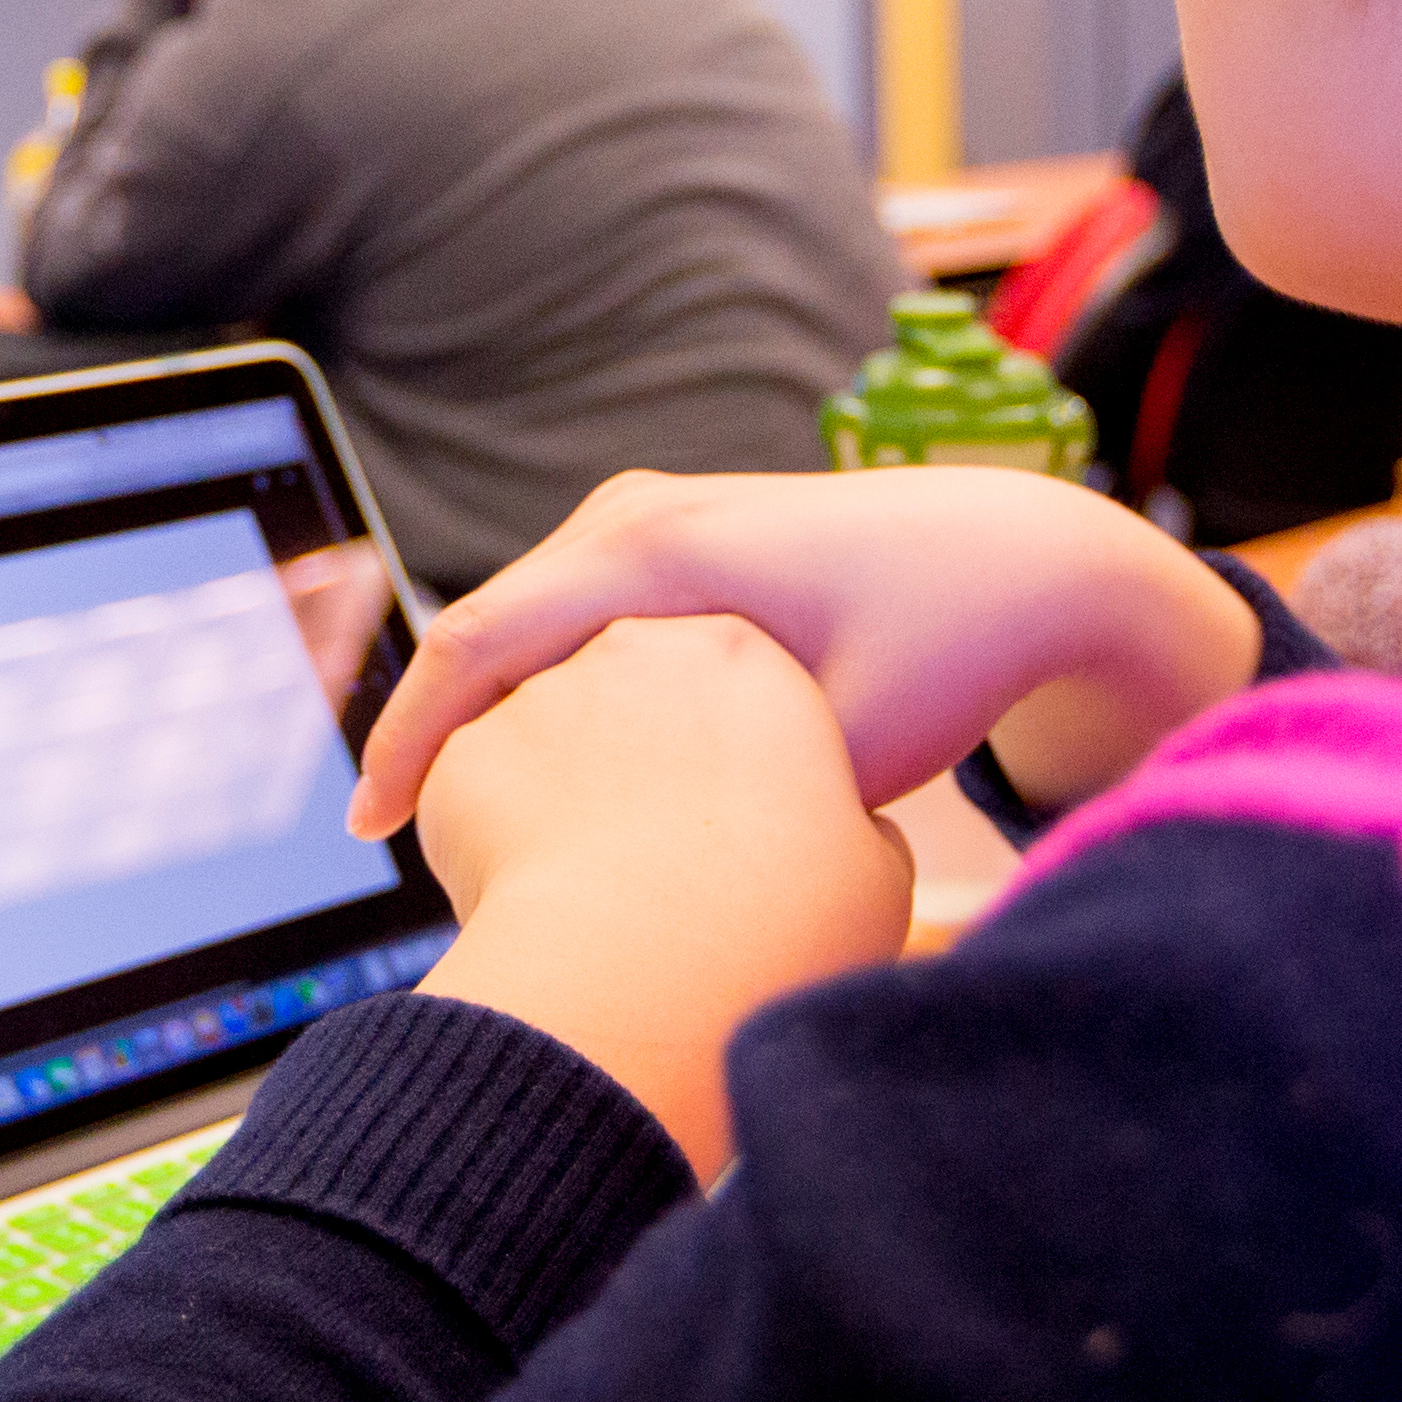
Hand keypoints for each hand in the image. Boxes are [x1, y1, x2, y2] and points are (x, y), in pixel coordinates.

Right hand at [354, 465, 1261, 841]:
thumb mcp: (838, 745)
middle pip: (485, 630)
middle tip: (420, 857)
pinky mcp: (681, 538)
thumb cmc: (947, 649)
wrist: (1027, 560)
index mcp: (657, 555)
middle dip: (439, 739)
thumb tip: (638, 886)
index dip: (412, 741)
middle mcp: (638, 515)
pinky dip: (550, 691)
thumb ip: (728, 803)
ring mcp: (655, 515)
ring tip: (471, 824)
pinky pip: (577, 617)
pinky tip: (554, 768)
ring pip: (530, 627)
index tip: (374, 831)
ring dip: (494, 716)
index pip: (477, 641)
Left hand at [410, 615, 910, 1177]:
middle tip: (658, 862)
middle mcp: (630, 647)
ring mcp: (541, 695)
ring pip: (546, 740)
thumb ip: (848, 824)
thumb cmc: (784, 926)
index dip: (722, 746)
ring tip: (600, 900)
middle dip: (633, 763)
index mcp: (743, 652)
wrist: (662, 981)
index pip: (720, 670)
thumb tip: (843, 834)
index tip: (727, 814)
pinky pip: (476, 791)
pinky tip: (538, 906)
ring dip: (561, 799)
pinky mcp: (468, 755)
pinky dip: (496, 841)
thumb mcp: (871, 870)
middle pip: (625, 693)